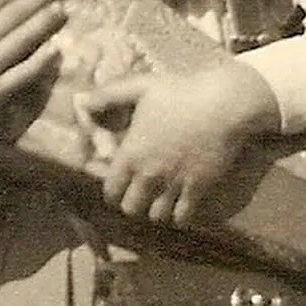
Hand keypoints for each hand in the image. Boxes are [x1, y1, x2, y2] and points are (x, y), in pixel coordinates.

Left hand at [83, 63, 280, 222]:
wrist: (223, 104)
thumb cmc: (180, 92)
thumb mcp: (140, 88)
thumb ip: (108, 96)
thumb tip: (82, 103)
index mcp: (131, 154)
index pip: (111, 191)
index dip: (114, 192)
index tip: (121, 187)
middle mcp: (149, 175)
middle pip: (131, 208)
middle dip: (134, 204)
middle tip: (141, 196)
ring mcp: (174, 184)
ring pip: (156, 217)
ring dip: (156, 211)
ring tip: (160, 202)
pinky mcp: (197, 189)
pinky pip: (182, 217)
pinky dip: (180, 216)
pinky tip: (181, 207)